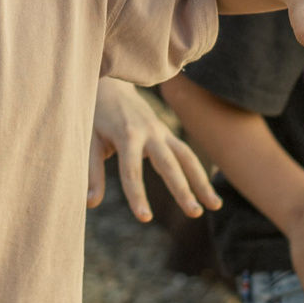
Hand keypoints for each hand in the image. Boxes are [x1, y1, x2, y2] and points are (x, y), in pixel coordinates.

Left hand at [90, 77, 221, 221]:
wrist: (109, 83)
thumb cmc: (94, 115)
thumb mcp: (88, 141)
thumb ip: (91, 172)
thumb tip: (90, 203)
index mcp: (126, 135)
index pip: (132, 171)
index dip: (137, 196)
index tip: (145, 219)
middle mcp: (148, 132)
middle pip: (168, 164)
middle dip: (182, 190)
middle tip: (194, 214)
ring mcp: (161, 131)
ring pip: (186, 157)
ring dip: (201, 182)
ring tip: (215, 206)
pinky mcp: (167, 133)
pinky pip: (186, 154)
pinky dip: (198, 172)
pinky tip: (208, 192)